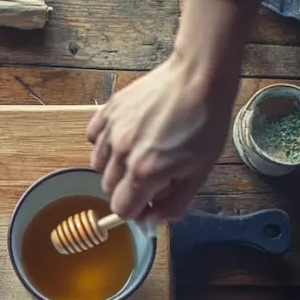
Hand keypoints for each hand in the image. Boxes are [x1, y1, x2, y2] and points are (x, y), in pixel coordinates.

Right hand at [86, 0, 258, 222]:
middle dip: (128, 189)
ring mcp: (112, 130)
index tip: (149, 202)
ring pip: (99, 165)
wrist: (200, 76)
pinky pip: (93, 138)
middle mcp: (123, 152)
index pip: (122, 209)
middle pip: (109, 189)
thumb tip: (151, 222)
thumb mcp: (200, 171)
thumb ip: (174, 203)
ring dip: (115, 167)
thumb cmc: (206, 123)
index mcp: (146, 171)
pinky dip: (104, 143)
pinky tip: (124, 137)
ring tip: (137, 154)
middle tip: (151, 175)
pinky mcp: (109, 111)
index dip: (136, 211)